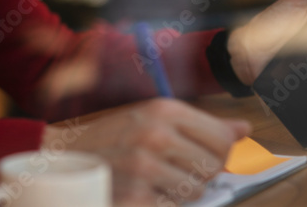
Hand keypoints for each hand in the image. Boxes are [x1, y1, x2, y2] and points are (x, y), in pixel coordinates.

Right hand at [42, 99, 249, 205]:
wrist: (61, 157)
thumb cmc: (111, 138)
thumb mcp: (152, 118)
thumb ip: (201, 125)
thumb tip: (245, 129)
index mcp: (163, 109)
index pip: (223, 139)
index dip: (217, 153)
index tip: (200, 155)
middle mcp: (155, 133)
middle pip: (212, 167)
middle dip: (196, 174)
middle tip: (168, 168)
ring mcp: (145, 166)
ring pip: (195, 191)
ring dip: (178, 192)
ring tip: (151, 179)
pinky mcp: (137, 196)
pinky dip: (159, 204)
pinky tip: (140, 192)